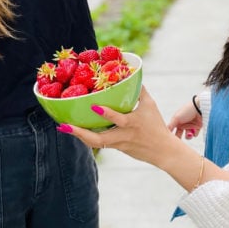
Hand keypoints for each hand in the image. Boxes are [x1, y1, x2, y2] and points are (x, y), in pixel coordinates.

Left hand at [57, 86, 180, 165]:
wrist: (163, 152)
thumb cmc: (157, 126)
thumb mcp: (150, 106)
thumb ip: (139, 91)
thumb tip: (131, 75)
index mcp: (133, 123)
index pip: (119, 119)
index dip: (107, 113)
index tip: (93, 106)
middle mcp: (123, 136)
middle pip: (99, 139)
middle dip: (80, 133)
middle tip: (65, 126)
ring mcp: (118, 144)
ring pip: (95, 143)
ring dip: (79, 136)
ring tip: (64, 127)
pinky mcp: (117, 149)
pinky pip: (99, 143)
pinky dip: (87, 136)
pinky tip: (77, 130)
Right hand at [167, 99, 202, 139]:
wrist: (200, 108)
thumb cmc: (186, 111)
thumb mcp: (176, 118)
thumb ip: (170, 126)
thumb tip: (165, 132)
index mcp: (177, 121)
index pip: (172, 130)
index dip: (172, 135)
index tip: (171, 140)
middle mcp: (183, 124)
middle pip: (179, 135)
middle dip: (179, 139)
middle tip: (179, 142)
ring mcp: (190, 126)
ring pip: (187, 136)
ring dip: (188, 136)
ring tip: (189, 133)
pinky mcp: (197, 127)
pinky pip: (195, 134)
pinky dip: (194, 133)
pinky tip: (194, 129)